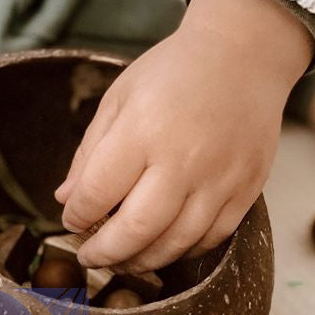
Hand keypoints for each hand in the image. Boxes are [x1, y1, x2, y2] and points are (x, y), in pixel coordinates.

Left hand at [55, 0, 313, 271]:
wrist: (242, 54)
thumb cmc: (173, 71)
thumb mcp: (119, 97)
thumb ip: (91, 151)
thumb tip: (66, 200)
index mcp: (141, 129)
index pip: (98, 192)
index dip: (78, 215)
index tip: (71, 221)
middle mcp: (182, 159)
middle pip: (137, 229)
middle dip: (105, 252)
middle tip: (90, 256)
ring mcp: (220, 177)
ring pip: (176, 243)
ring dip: (143, 260)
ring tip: (123, 259)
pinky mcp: (248, 187)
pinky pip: (214, 237)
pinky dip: (184, 251)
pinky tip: (164, 246)